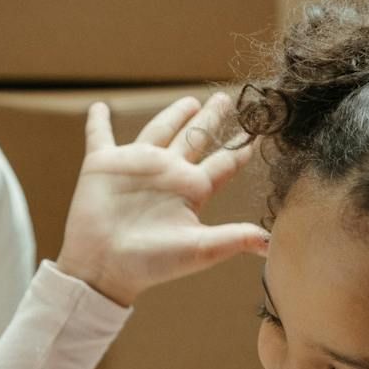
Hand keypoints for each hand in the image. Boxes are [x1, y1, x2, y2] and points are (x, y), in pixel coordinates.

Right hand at [56, 92, 268, 305]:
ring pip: (160, 130)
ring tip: (190, 101)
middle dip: (211, 119)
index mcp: (192, 189)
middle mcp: (168, 173)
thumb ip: (234, 239)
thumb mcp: (199, 250)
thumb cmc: (152, 263)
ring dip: (173, 115)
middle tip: (226, 100)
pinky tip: (99, 107)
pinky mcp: (103, 164)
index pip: (223, 163)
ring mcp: (137, 166)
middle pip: (196, 138)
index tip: (258, 131)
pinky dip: (98, 122)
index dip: (241, 148)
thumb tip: (271, 243)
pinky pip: (99, 136)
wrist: (105, 267)